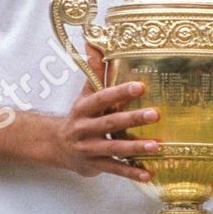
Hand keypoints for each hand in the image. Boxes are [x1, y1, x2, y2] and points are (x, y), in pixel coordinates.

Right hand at [53, 46, 158, 180]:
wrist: (55, 145)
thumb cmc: (79, 115)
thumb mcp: (85, 93)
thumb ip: (94, 70)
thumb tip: (94, 40)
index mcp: (84, 107)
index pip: (102, 97)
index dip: (120, 92)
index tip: (140, 86)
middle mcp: (84, 128)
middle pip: (110, 122)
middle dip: (133, 118)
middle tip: (156, 114)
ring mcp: (88, 148)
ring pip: (113, 148)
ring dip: (135, 147)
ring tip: (157, 146)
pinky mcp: (93, 166)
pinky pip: (114, 169)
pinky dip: (131, 172)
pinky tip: (148, 173)